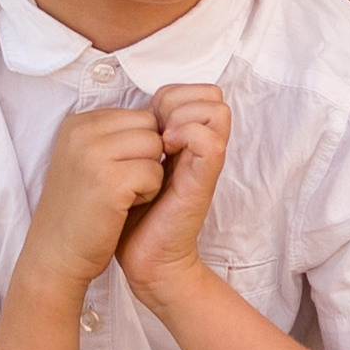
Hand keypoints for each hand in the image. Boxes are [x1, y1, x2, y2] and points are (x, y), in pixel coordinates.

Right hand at [21, 108, 164, 289]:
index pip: (138, 115)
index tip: (116, 171)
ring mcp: (94, 154)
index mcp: (77, 123)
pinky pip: (154, 173)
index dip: (139, 147)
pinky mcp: (109, 181)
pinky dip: (148, 194)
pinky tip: (123, 207)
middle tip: (120, 185)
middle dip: (147, 157)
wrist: (55, 254)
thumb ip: (113, 136)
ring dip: (149, 175)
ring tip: (121, 195)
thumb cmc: (78, 210)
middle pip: (150, 127)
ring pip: (155, 147)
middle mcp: (82, 131)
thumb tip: (161, 120)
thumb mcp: (85, 159)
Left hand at [117, 84, 229, 305]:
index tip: (148, 122)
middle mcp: (202, 148)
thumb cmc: (134, 213)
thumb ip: (141, 137)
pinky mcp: (203, 182)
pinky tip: (165, 152)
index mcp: (186, 140)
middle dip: (181, 99)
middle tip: (158, 128)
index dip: (172, 95)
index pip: (196, 91)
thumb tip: (131, 113)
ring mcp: (205, 164)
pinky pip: (210, 141)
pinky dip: (186, 135)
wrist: (145, 259)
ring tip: (163, 139)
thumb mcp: (135, 164)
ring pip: (217, 109)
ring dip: (185, 115)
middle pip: (212, 94)